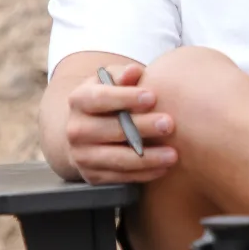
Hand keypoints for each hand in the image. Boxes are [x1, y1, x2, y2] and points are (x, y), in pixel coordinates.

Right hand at [65, 63, 176, 184]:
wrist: (89, 130)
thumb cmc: (111, 98)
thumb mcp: (113, 80)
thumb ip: (124, 75)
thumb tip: (133, 71)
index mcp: (79, 99)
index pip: (99, 98)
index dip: (125, 98)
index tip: (152, 97)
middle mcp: (76, 129)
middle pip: (109, 130)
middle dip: (141, 128)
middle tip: (169, 124)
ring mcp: (81, 155)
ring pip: (115, 159)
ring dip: (146, 158)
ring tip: (172, 154)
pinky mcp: (92, 175)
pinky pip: (119, 178)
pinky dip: (143, 174)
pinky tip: (163, 168)